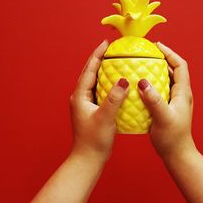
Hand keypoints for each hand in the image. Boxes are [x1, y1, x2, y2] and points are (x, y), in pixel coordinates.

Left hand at [69, 40, 129, 161]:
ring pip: (95, 81)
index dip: (98, 55)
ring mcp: (85, 104)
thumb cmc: (94, 140)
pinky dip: (108, 83)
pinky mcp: (92, 110)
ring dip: (104, 70)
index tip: (106, 43)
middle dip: (100, 59)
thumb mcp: (105, 117)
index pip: (89, 69)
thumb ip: (114, 98)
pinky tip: (118, 83)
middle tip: (112, 48)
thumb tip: (123, 80)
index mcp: (80, 96)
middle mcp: (80, 97)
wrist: (88, 159)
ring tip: (115, 60)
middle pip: (90, 72)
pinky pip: (100, 90)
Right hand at [138, 42, 195, 158]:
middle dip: (162, 58)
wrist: (177, 154)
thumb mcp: (162, 117)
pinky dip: (152, 83)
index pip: (180, 65)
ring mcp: (175, 101)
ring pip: (167, 79)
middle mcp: (181, 94)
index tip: (157, 46)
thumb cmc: (172, 138)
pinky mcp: (168, 107)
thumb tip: (143, 81)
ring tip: (142, 64)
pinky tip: (139, 86)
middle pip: (174, 69)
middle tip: (146, 52)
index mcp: (182, 93)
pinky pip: (160, 89)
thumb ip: (153, 99)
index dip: (170, 53)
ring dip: (156, 70)